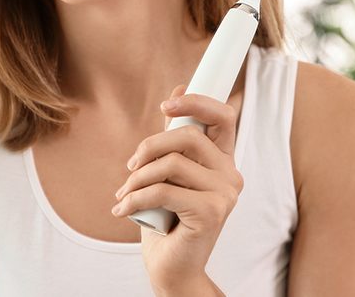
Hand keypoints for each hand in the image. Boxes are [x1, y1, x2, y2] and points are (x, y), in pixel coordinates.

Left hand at [112, 86, 241, 293]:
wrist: (172, 266)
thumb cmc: (167, 216)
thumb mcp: (168, 170)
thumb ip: (174, 134)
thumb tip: (178, 88)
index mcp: (222, 160)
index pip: (224, 116)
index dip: (197, 102)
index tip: (166, 104)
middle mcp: (231, 174)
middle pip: (188, 136)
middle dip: (149, 147)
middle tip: (131, 167)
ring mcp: (225, 195)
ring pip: (172, 162)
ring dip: (138, 177)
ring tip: (125, 192)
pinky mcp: (212, 213)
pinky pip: (163, 190)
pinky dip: (135, 197)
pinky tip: (123, 209)